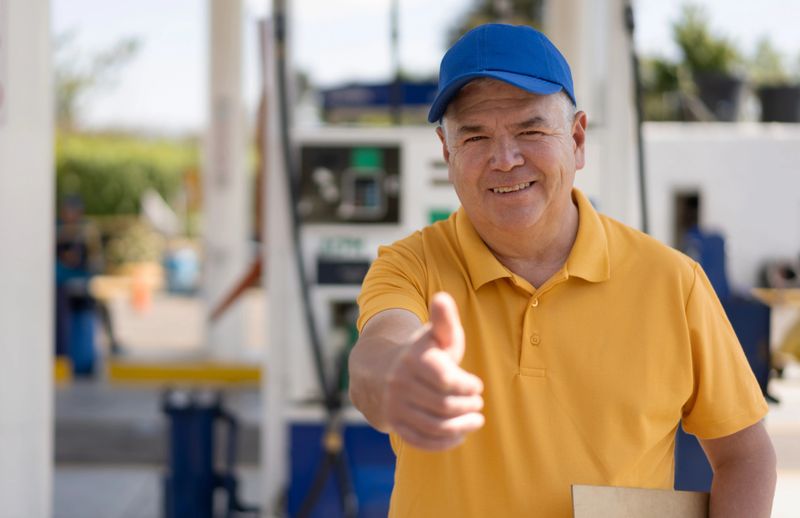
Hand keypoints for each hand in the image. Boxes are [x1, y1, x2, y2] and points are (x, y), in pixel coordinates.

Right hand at [383, 292, 484, 449]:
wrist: (380, 371)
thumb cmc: (421, 353)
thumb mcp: (434, 335)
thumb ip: (444, 320)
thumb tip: (442, 298)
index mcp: (414, 359)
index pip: (447, 381)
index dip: (468, 386)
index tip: (477, 386)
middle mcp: (400, 382)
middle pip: (444, 405)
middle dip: (468, 407)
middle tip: (478, 404)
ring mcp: (395, 405)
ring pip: (435, 425)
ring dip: (461, 427)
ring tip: (475, 420)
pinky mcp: (394, 424)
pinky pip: (422, 440)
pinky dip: (444, 441)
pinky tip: (458, 435)